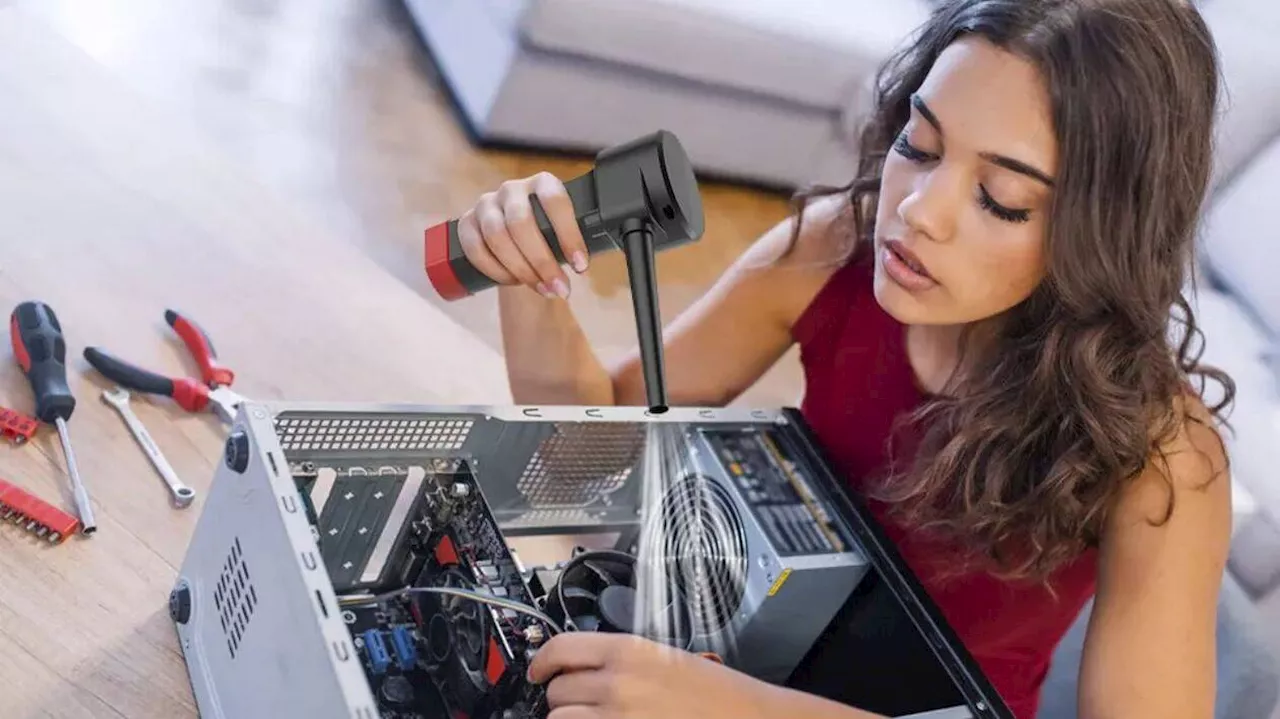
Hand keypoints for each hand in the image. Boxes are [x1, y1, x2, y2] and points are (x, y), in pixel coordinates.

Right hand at [457, 171, 588, 298]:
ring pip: (497, 237)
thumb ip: (581, 240)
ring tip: (541, 289)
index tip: (581, 266)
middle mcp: (512, 189)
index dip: (568, 235)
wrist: (515, 237)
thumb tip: (603, 258)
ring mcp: (486, 204)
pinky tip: (513, 282)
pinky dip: (495, 270)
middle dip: (543, 261)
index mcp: (543, 183)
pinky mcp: (466, 223)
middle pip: (521, 223)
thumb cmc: (548, 235)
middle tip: (561, 288)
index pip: (555, 201)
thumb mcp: (565, 231)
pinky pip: (475, 248)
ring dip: (520, 269)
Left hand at [528, 632, 781, 718]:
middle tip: (577, 701)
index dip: (542, 661)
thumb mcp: (666, 659)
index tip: (538, 670)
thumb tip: (586, 667)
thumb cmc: (717, 695)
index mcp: (629, 651)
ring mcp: (616, 717)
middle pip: (556, 687)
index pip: (561, 647)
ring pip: (560, 718)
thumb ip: (622, 660)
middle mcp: (617, 683)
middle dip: (562, 695)